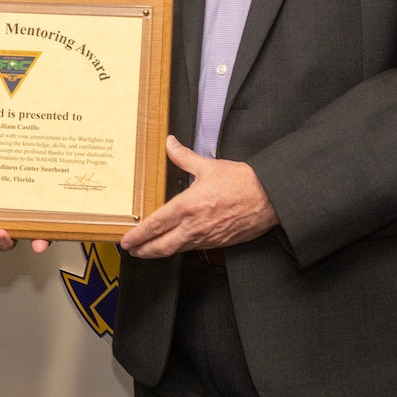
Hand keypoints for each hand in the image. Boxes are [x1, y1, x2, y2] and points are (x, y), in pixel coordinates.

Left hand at [118, 136, 278, 258]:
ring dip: (159, 252)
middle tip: (132, 250)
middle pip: (161, 246)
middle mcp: (194, 226)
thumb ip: (184, 157)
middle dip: (143, 250)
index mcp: (188, 206)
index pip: (155, 225)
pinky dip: (180, 249)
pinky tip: (176, 246)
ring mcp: (206, 238)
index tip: (126, 239)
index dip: (138, 235)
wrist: (269, 198)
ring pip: (176, 250)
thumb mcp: (208, 166)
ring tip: (148, 251)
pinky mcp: (218, 243)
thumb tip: (170, 144)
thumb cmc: (242, 182)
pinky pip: (193, 249)